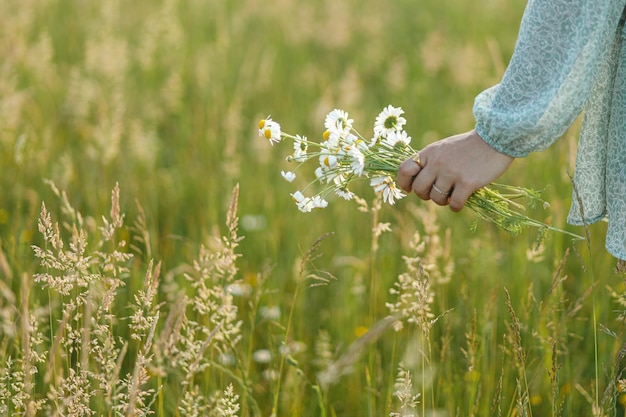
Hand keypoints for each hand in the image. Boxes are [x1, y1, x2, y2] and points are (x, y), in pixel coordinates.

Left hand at [396, 130, 513, 210]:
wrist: (495, 139)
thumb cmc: (468, 146)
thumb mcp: (443, 148)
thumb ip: (429, 162)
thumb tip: (414, 183)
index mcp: (429, 153)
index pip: (403, 170)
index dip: (403, 183)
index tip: (409, 189)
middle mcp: (437, 162)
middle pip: (419, 189)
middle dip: (425, 195)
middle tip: (437, 192)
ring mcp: (451, 173)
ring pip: (435, 198)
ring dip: (443, 201)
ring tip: (452, 194)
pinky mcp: (467, 183)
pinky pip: (453, 204)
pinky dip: (456, 206)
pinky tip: (462, 199)